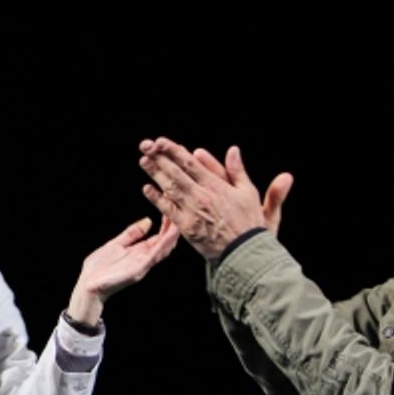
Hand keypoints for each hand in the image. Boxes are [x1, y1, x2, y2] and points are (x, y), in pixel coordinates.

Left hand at [66, 215, 179, 325]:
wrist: (87, 285)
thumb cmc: (99, 268)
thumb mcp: (116, 244)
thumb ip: (131, 234)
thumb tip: (148, 221)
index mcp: (139, 252)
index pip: (158, 237)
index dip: (166, 225)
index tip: (172, 210)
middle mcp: (144, 259)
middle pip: (164, 243)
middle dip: (172, 228)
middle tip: (180, 211)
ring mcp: (142, 265)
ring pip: (163, 249)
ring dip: (172, 236)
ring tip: (180, 222)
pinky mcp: (137, 270)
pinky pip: (153, 256)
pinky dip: (163, 245)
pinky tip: (170, 235)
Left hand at [139, 138, 292, 260]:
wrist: (245, 252)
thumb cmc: (250, 223)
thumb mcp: (249, 193)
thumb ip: (238, 171)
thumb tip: (233, 150)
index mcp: (216, 185)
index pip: (190, 163)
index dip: (174, 151)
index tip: (161, 142)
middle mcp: (201, 196)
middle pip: (176, 172)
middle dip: (159, 157)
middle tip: (145, 145)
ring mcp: (192, 212)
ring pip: (169, 188)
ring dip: (155, 173)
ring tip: (143, 160)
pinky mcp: (186, 227)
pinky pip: (168, 210)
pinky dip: (156, 199)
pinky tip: (147, 188)